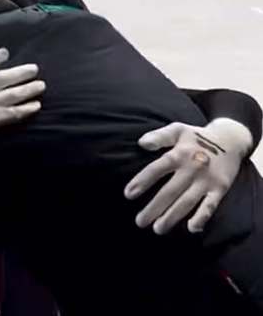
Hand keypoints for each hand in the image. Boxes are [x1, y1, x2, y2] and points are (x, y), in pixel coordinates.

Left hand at [125, 118, 251, 233]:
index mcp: (179, 154)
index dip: (142, 181)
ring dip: (172, 216)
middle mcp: (192, 168)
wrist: (231, 140)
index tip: (128, 195)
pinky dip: (202, 217)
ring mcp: (206, 180)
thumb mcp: (177, 130)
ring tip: (158, 229)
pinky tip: (191, 228)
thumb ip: (159, 136)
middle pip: (170, 191)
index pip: (157, 169)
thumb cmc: (196, 136)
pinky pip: (211, 206)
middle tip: (140, 222)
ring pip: (187, 202)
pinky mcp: (220, 188)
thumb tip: (141, 143)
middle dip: (154, 208)